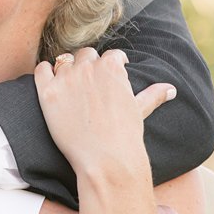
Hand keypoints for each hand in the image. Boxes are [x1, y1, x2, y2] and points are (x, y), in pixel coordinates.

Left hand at [34, 47, 175, 175]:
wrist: (105, 159)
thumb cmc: (125, 137)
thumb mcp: (140, 110)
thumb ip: (153, 94)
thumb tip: (171, 89)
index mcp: (112, 66)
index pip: (111, 55)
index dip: (111, 64)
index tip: (109, 74)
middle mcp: (88, 67)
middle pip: (85, 54)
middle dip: (88, 65)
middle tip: (88, 82)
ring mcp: (66, 78)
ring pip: (63, 61)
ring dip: (67, 69)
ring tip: (69, 84)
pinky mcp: (48, 92)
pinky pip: (42, 70)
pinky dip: (45, 73)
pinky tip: (50, 82)